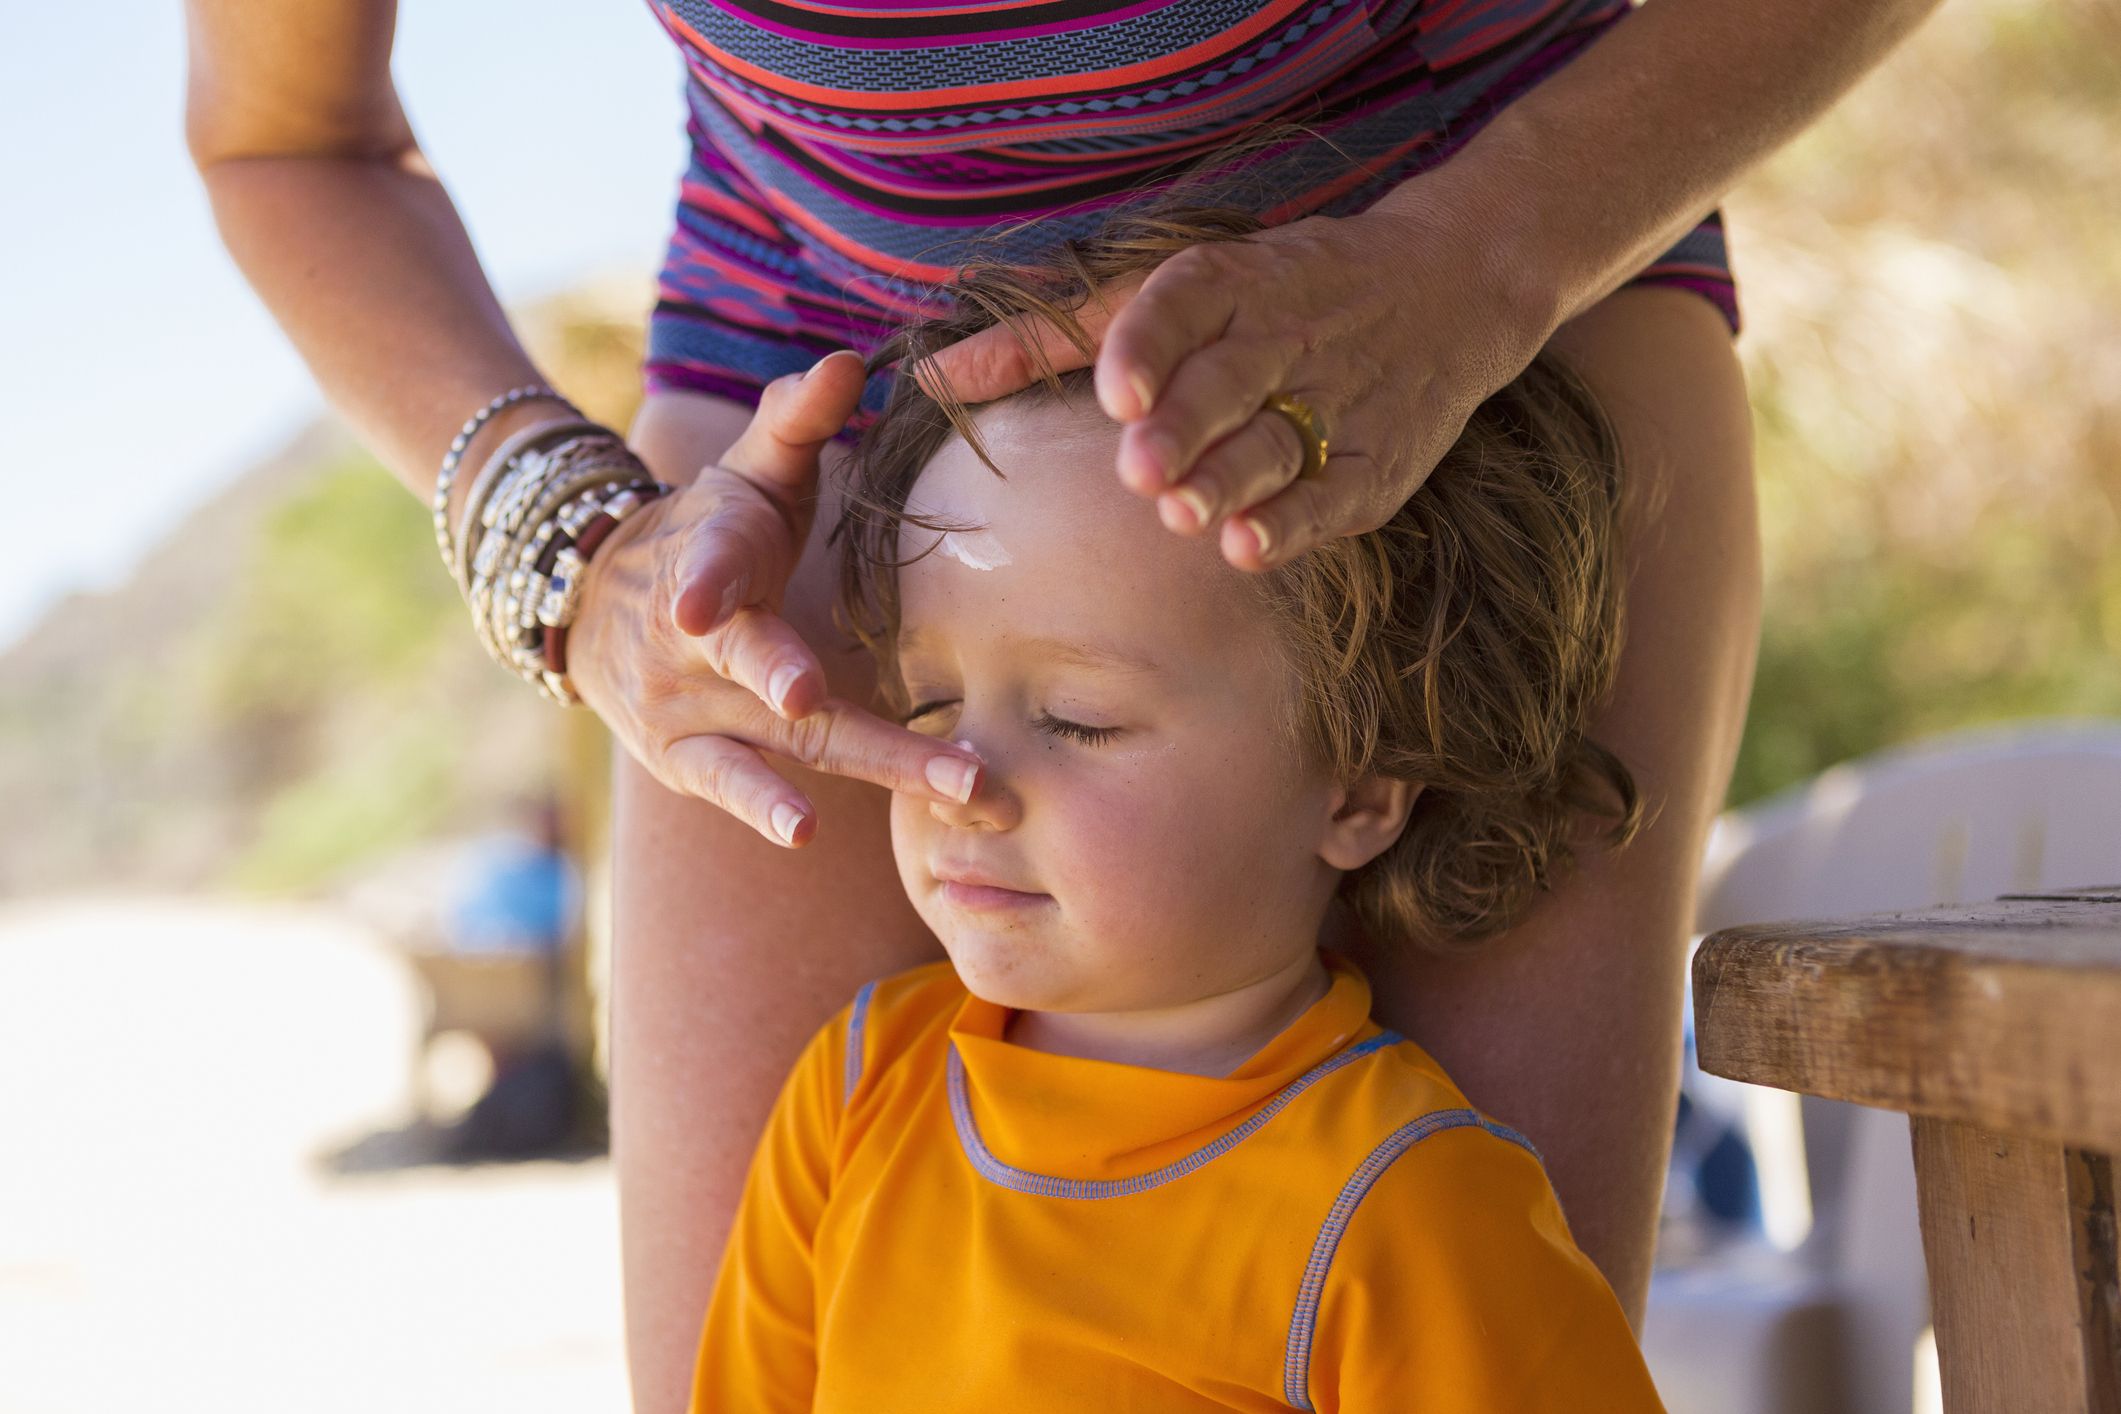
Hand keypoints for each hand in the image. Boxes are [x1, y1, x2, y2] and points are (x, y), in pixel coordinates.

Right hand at [563, 350, 985, 846]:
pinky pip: (731, 785)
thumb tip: (850, 360)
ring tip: (952, 788)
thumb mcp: (744, 470)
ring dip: (874, 767)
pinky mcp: (685, 759)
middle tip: (865, 715)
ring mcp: (688, 709)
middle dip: (816, 695)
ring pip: (784, 743)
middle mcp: (692, 644)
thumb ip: (795, 420)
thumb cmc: (706, 531)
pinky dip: (763, 808)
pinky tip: (804, 832)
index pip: (705, 564)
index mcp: (709, 558)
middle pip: (764, 669)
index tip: (699, 609)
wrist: (592, 603)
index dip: (704, 581)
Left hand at [916, 198, 1550, 569]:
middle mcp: (1282, 336)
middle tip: (1141, 469)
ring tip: (1183, 514)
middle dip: (1186, 425)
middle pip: (1229, 380)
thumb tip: (928, 379)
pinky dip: (1293, 522)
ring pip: (1276, 443)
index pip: (1185, 303)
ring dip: (1230, 480)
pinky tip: (1247, 547)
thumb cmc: (1269, 297)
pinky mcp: (1375, 463)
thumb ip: (1044, 339)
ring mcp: (1336, 400)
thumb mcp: (1160, 295)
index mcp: (1228, 282)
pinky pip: (1332, 495)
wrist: (1444, 293)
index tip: (1117, 392)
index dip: (1151, 346)